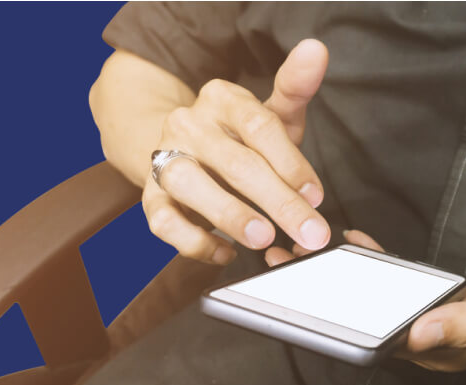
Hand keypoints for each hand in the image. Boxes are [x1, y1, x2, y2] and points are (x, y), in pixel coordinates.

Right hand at [142, 39, 330, 264]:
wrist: (182, 149)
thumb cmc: (240, 138)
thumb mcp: (271, 113)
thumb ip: (295, 87)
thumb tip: (316, 50)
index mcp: (220, 98)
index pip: (258, 126)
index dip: (290, 163)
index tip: (315, 194)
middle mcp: (187, 125)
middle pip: (235, 163)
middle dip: (278, 202)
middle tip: (309, 231)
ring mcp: (163, 159)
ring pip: (189, 185)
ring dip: (229, 214)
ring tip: (262, 237)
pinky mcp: (149, 196)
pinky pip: (164, 222)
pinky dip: (194, 241)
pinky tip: (226, 252)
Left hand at [266, 233, 465, 371]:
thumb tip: (416, 335)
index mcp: (447, 348)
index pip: (375, 341)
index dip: (331, 320)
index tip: (290, 290)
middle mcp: (437, 342)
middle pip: (366, 322)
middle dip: (321, 294)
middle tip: (280, 259)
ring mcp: (443, 323)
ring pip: (379, 305)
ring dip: (343, 280)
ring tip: (304, 250)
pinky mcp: (451, 303)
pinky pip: (401, 288)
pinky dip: (374, 267)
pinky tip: (357, 245)